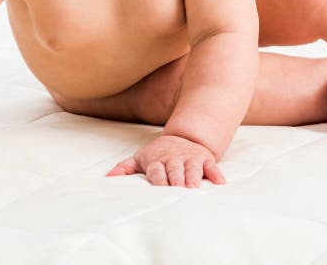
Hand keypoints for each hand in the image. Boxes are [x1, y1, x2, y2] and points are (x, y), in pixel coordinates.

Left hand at [106, 134, 225, 187]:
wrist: (182, 137)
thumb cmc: (159, 154)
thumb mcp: (141, 157)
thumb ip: (125, 168)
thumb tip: (107, 178)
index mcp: (158, 160)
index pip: (157, 170)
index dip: (159, 178)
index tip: (160, 189)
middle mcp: (174, 159)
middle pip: (175, 170)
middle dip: (176, 179)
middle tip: (178, 191)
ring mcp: (191, 158)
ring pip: (193, 168)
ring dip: (194, 178)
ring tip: (194, 189)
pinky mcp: (205, 159)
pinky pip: (212, 166)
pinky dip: (216, 174)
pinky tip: (219, 184)